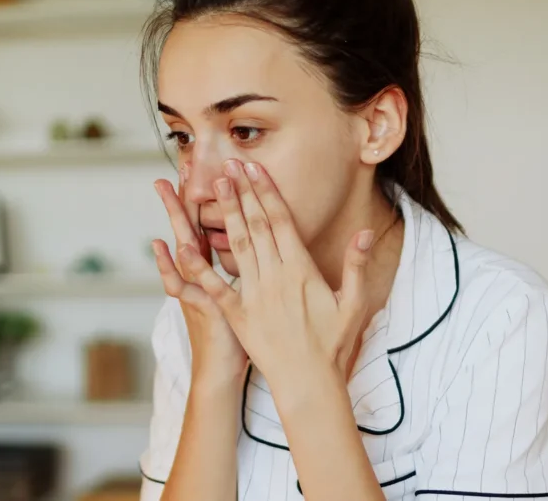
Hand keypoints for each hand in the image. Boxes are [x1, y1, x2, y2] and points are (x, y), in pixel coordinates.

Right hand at [153, 164, 247, 384]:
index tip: (201, 172)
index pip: (208, 227)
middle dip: (183, 198)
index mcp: (214, 270)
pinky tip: (161, 246)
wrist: (222, 372)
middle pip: (191, 228)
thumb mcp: (241, 298)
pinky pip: (181, 285)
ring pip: (183, 246)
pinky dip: (169, 266)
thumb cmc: (238, 336)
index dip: (205, 200)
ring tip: (166, 190)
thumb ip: (246, 271)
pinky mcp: (199, 307)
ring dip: (175, 217)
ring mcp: (196, 288)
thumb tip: (258, 248)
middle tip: (176, 166)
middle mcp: (201, 275)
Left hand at [177, 159, 375, 385]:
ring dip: (226, 215)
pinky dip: (198, 266)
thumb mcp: (354, 302)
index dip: (266, 192)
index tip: (255, 169)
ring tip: (215, 187)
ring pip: (237, 246)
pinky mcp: (237, 315)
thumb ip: (356, 265)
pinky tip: (183, 245)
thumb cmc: (334, 344)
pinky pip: (215, 286)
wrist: (309, 382)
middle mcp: (274, 278)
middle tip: (228, 165)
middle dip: (241, 193)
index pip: (281, 222)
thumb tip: (364, 232)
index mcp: (301, 270)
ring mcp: (254, 296)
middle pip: (256, 226)